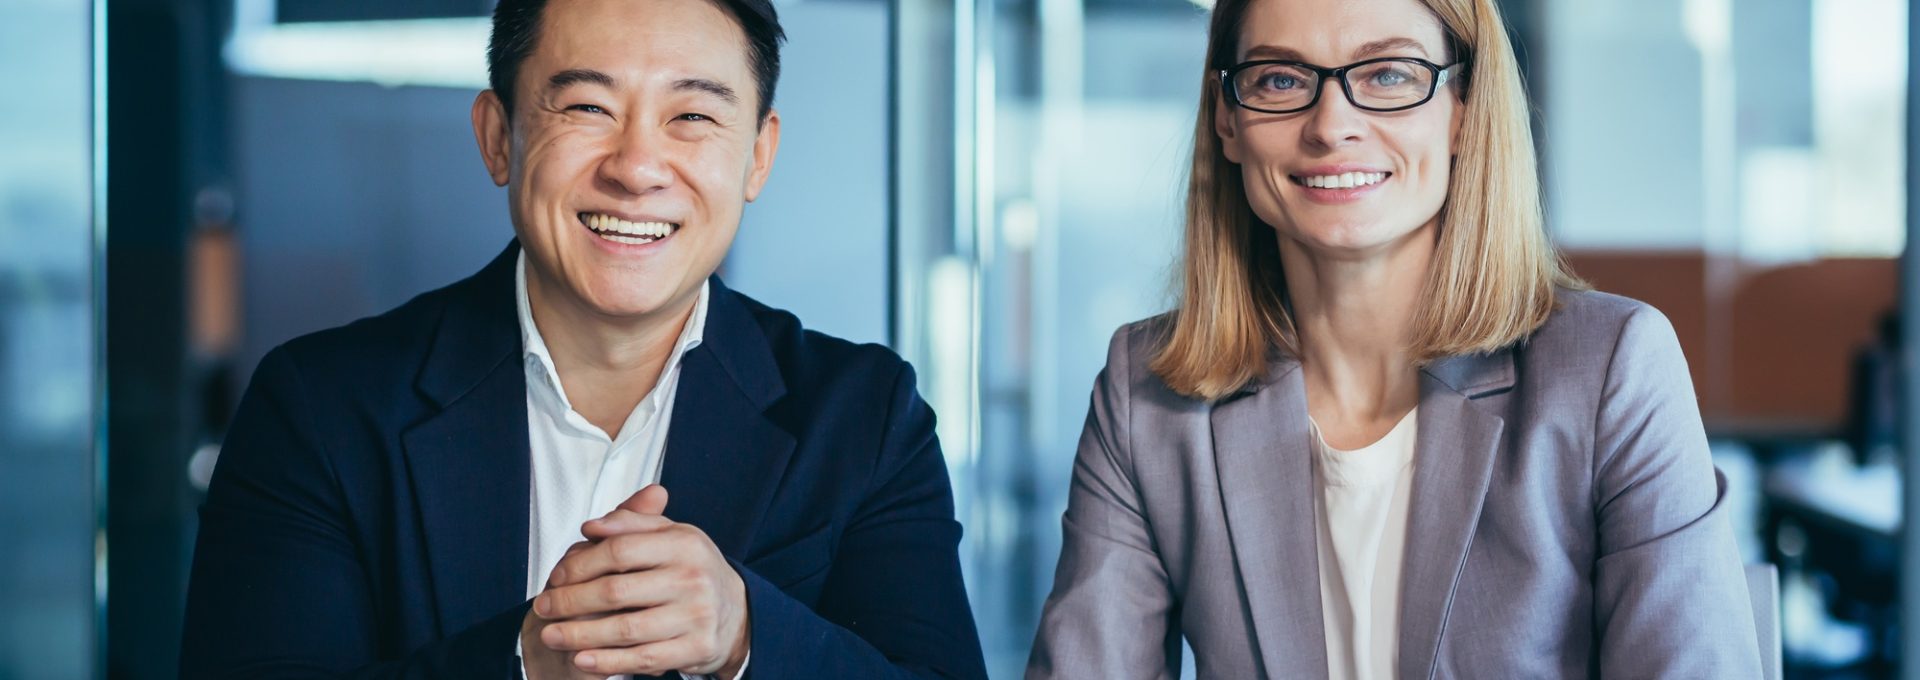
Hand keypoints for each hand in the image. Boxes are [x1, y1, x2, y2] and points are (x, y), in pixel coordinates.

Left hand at [534, 485, 751, 677]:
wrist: (736, 612)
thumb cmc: (690, 570)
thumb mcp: (670, 536)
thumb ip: (630, 525)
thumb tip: (591, 526)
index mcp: (684, 543)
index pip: (619, 550)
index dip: (580, 564)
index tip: (555, 577)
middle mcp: (692, 577)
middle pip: (615, 591)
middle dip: (569, 602)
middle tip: (542, 607)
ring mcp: (696, 615)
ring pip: (625, 629)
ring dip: (579, 635)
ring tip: (550, 635)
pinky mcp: (696, 648)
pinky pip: (642, 658)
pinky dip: (607, 661)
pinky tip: (581, 659)